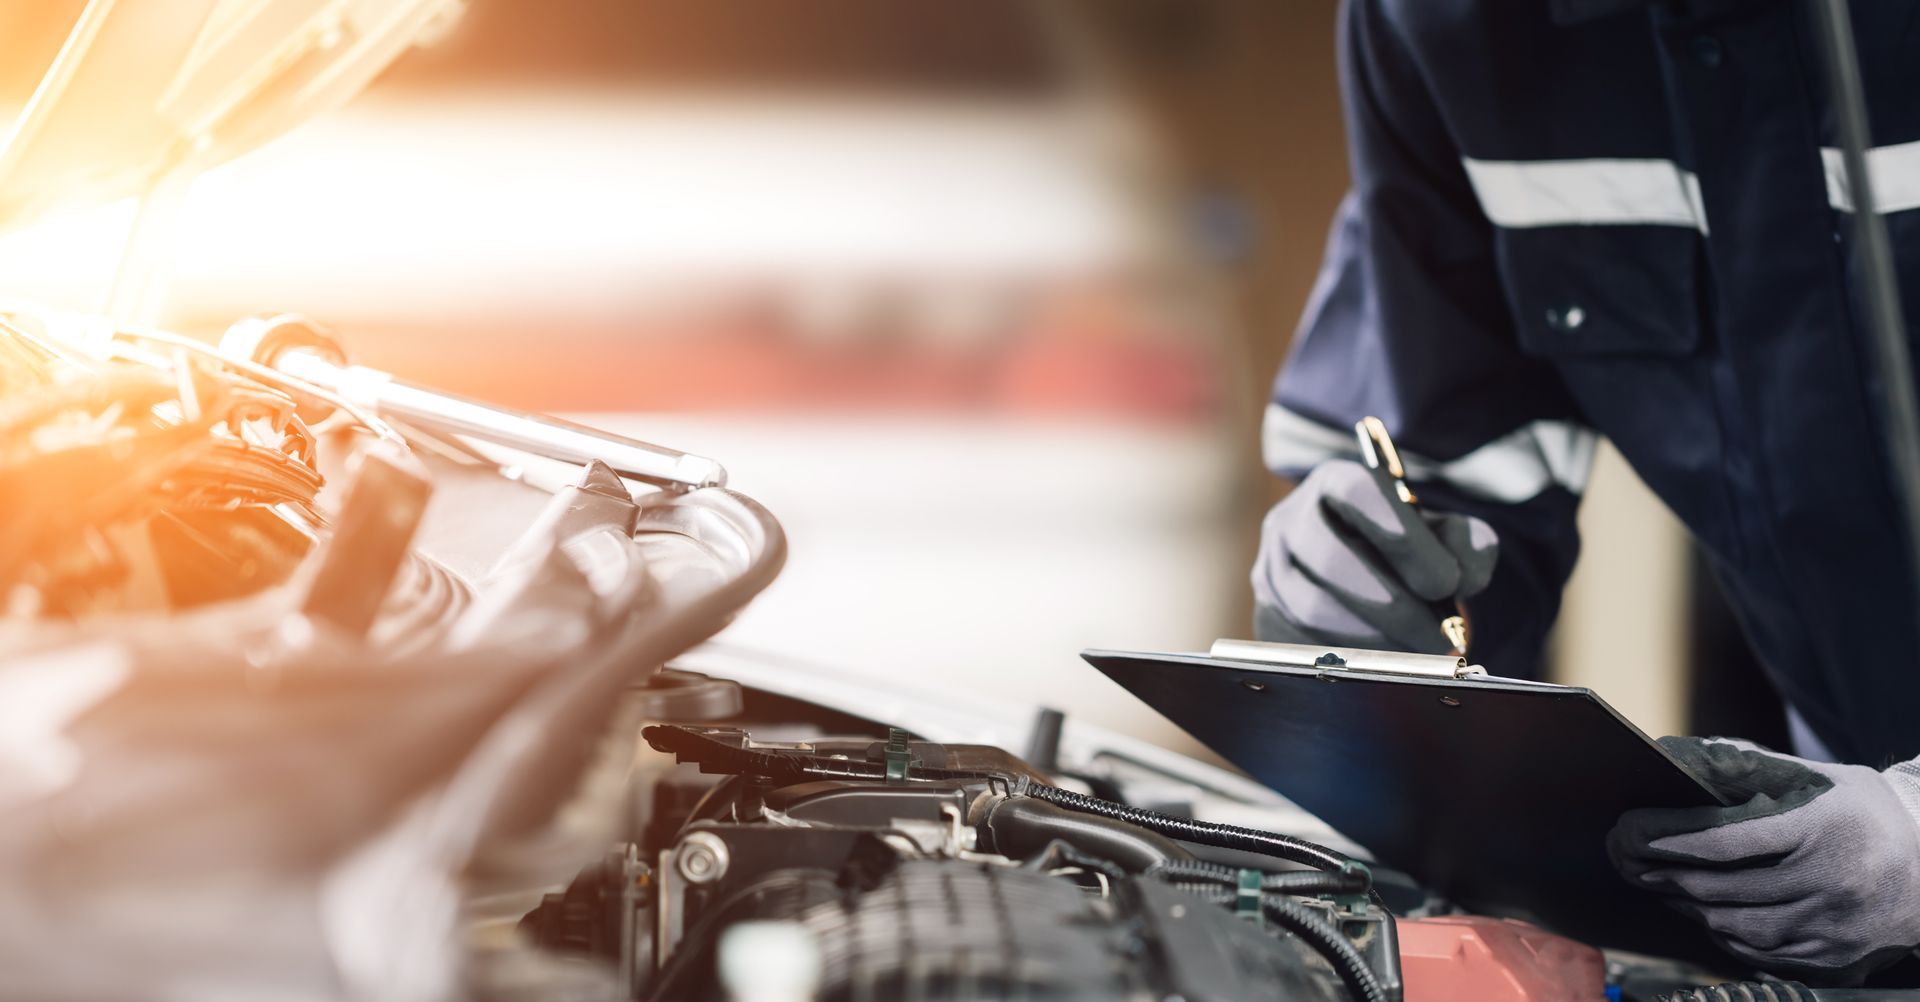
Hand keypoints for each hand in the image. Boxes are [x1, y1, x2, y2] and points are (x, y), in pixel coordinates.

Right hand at [1250, 459, 1496, 653]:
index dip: (1402, 537)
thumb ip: (1468, 542)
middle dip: (1392, 606)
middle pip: (1329, 559)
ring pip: (1312, 609)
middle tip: (1440, 636)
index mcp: (1336, 482)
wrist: (1361, 578)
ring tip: (1419, 654)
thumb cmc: (1409, 553)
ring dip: (1374, 639)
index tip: (1446, 583)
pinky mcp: (1265, 616)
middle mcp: (1291, 520)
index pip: (1358, 492)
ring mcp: (1269, 570)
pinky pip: (1300, 644)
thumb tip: (1461, 574)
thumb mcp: (1444, 536)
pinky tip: (1387, 665)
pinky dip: (1351, 660)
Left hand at [1608, 736, 1919, 983]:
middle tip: (1627, 857)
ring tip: (1658, 881)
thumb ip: (1746, 767)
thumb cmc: (1859, 811)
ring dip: (1683, 904)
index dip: (1665, 836)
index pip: (1722, 838)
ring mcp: (1833, 927)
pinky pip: (1757, 952)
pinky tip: (1703, 910)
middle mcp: (1830, 881)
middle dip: (1660, 871)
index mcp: (1820, 827)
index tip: (1628, 829)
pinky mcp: (1833, 959)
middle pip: (1719, 886)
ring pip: (1732, 924)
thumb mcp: (1814, 777)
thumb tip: (1675, 758)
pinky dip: (1720, 931)